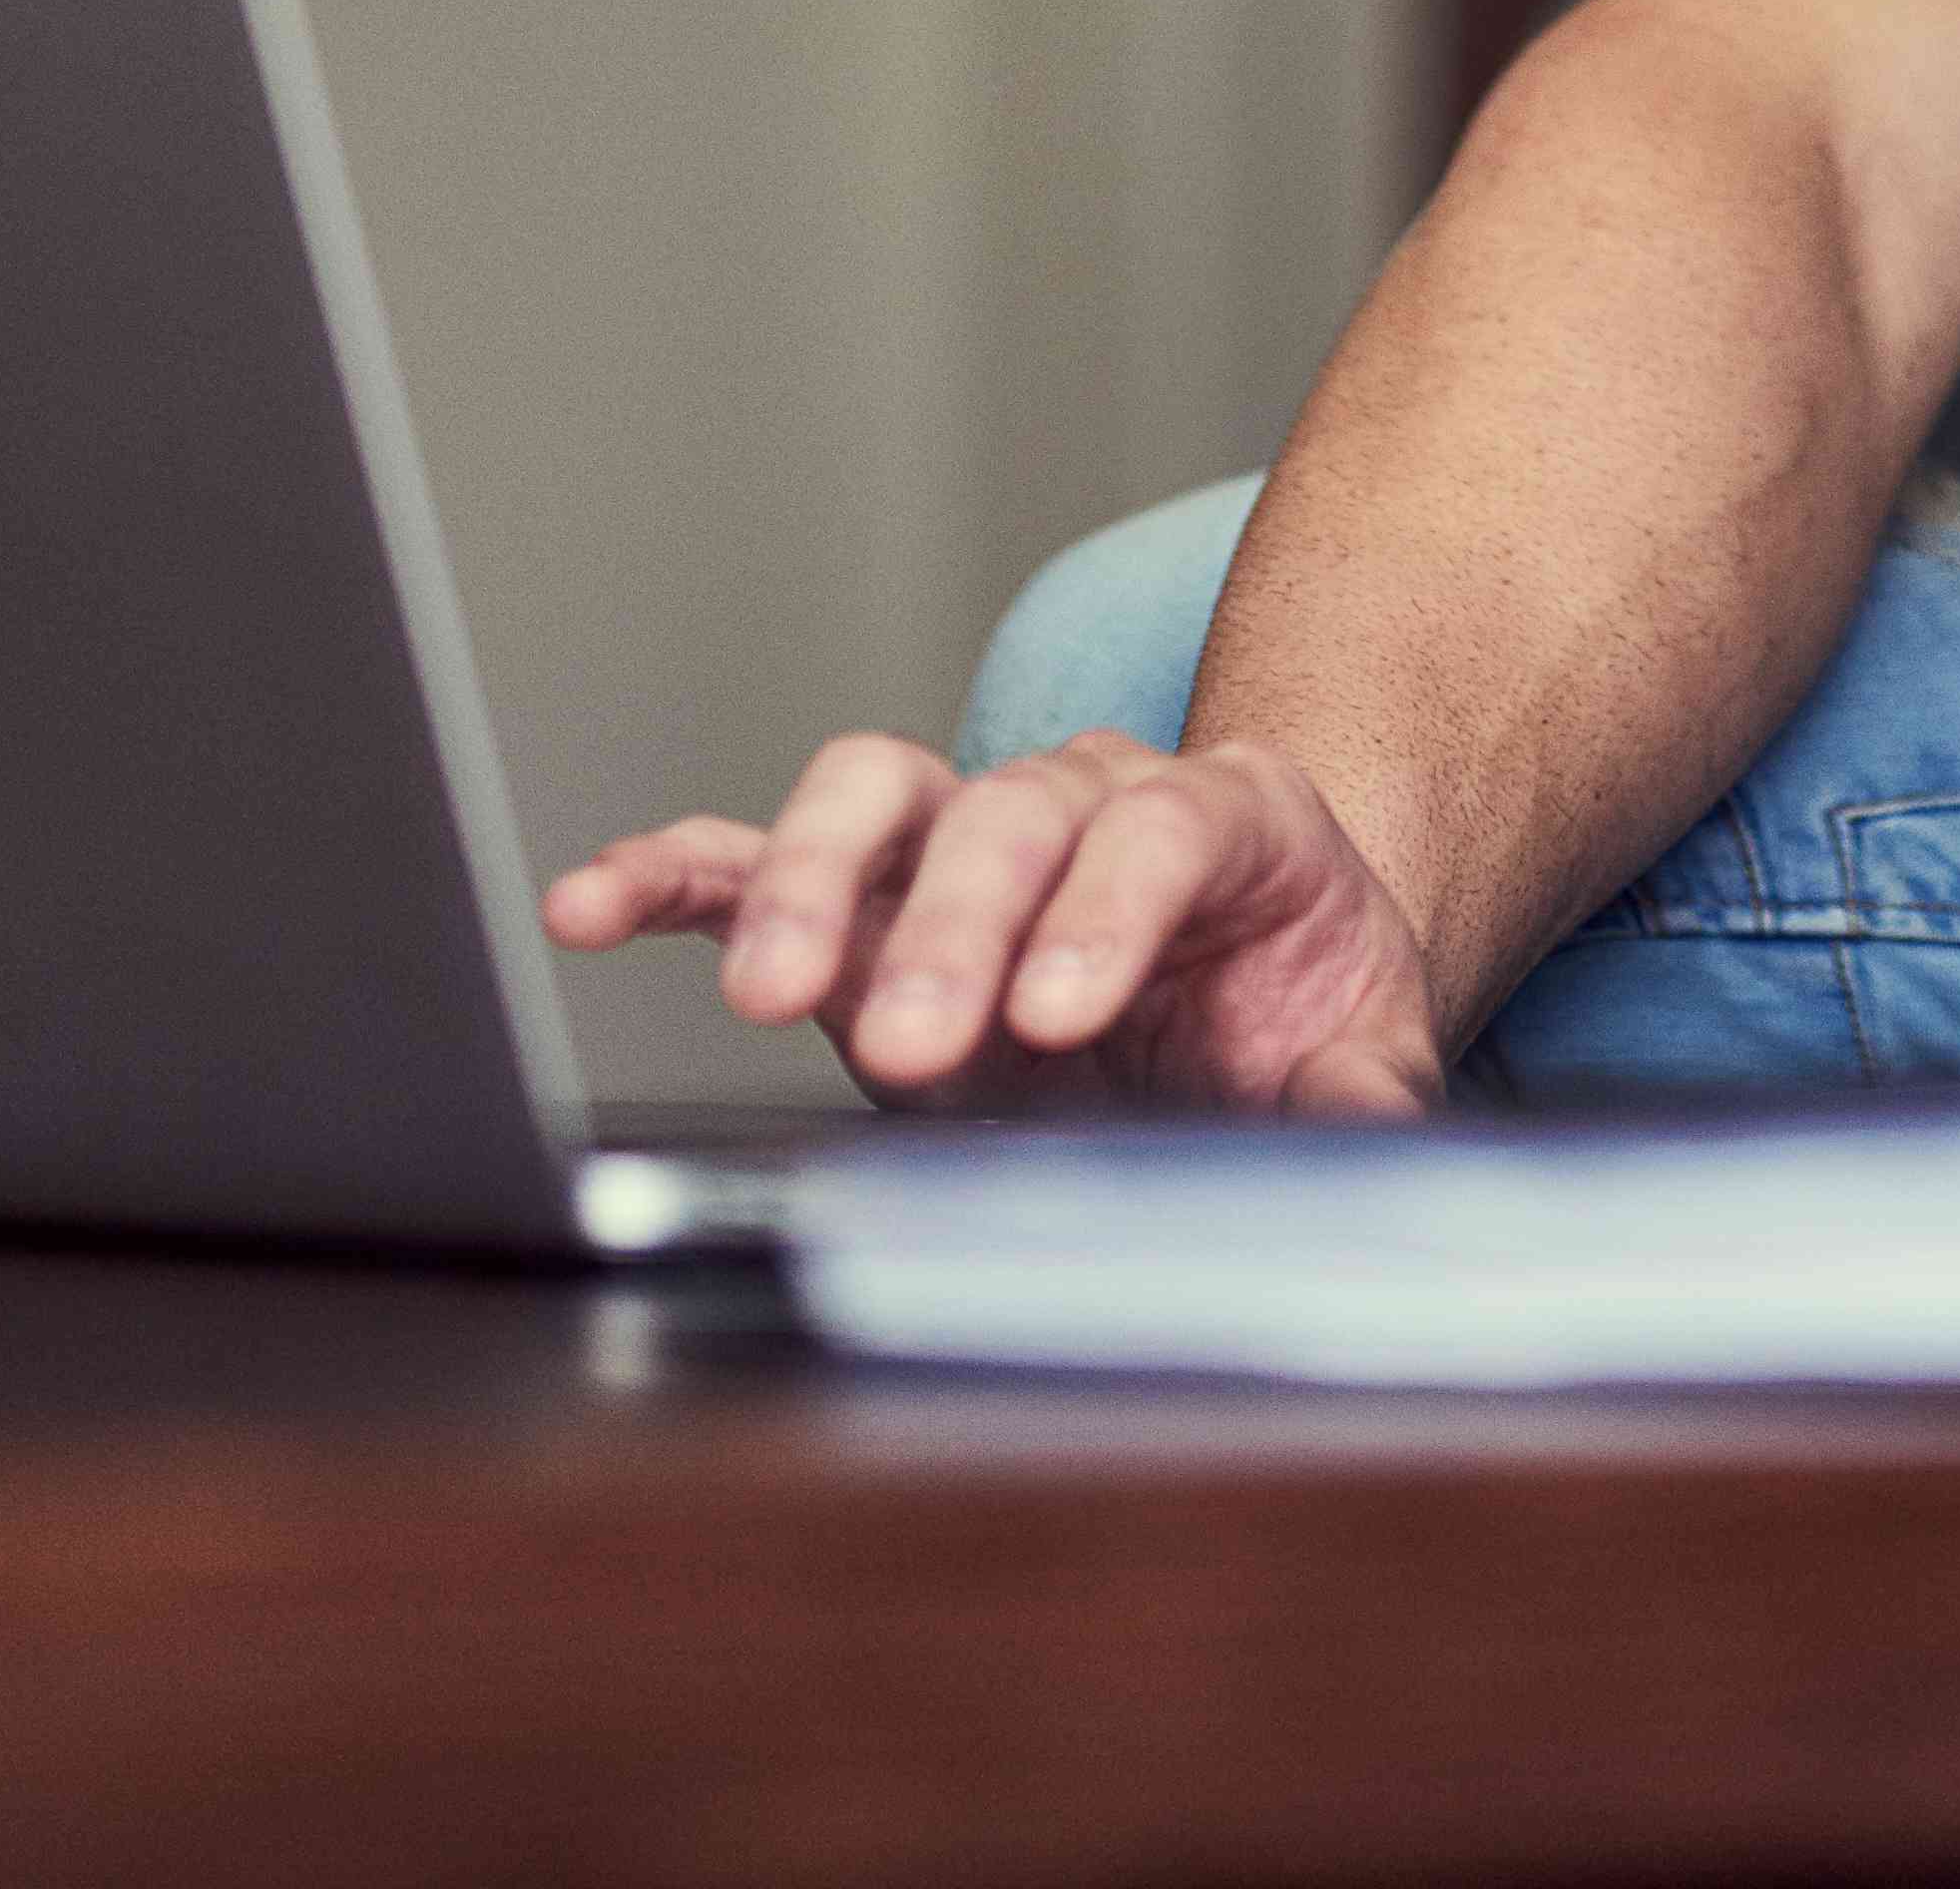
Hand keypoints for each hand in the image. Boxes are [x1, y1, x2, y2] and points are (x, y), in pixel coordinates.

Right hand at [541, 730, 1441, 1115]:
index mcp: (1230, 820)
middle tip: (912, 1046)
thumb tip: (1368, 1159)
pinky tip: (592, 906)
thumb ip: (1363, 1103)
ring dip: (808, 884)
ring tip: (759, 992)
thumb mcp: (1366, 1053)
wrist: (1256, 963)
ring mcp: (962, 837)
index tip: (1059, 1015)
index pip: (1159, 835)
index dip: (1104, 914)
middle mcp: (1084, 800)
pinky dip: (672, 876)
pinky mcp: (864, 891)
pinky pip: (752, 852)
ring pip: (871, 799)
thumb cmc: (1300, 1007)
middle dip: (951, 930)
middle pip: (1007, 817)